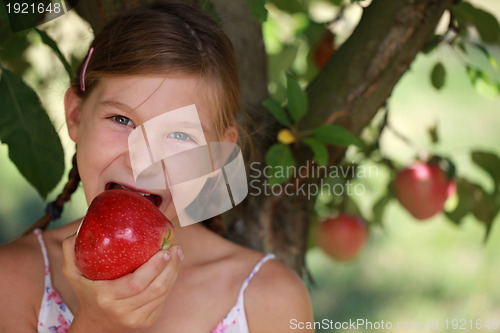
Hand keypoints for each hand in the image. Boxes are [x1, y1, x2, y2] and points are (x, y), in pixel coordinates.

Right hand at [62, 233, 181, 332]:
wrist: (93, 326)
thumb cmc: (86, 292)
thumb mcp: (73, 273)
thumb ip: (71, 250)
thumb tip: (83, 223)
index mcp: (106, 296)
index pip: (136, 283)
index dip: (155, 267)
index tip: (164, 250)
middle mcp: (122, 310)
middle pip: (156, 288)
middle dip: (171, 266)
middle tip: (175, 247)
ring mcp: (136, 319)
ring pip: (163, 294)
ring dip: (174, 272)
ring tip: (178, 254)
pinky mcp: (147, 322)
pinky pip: (164, 300)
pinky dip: (170, 282)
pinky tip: (173, 268)